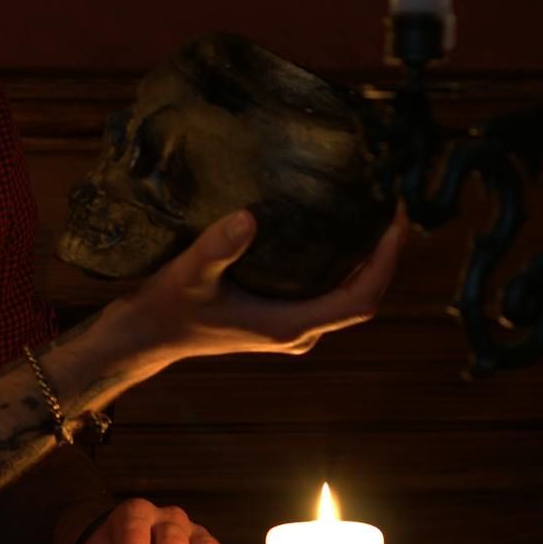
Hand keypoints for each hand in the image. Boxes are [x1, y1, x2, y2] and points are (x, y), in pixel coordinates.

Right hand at [124, 206, 406, 361]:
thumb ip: (218, 248)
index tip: (394, 221)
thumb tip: (248, 216)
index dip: (385, 262)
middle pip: (362, 296)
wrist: (148, 336)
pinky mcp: (280, 322)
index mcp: (289, 326)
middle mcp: (298, 333)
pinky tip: (335, 236)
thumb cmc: (169, 308)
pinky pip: (327, 295)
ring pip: (346, 297)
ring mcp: (291, 330)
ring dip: (365, 262)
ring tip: (370, 215)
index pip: (360, 299)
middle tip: (389, 207)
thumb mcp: (189, 274)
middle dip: (383, 256)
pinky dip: (341, 268)